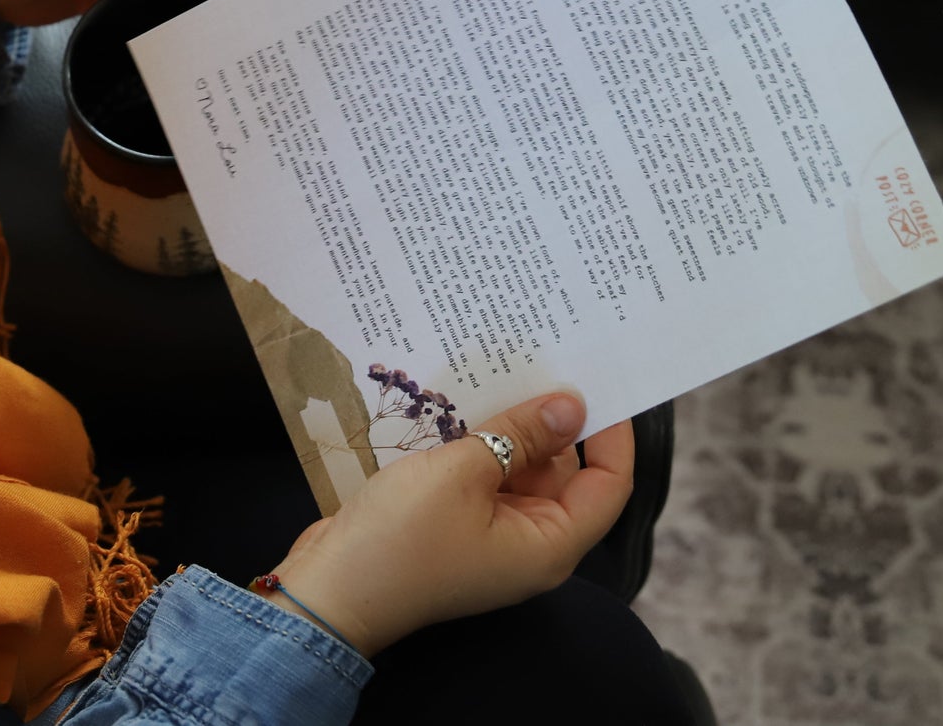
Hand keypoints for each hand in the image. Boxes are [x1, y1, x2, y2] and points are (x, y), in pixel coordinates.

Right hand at [264, 393, 632, 656]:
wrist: (330, 588)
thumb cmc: (403, 537)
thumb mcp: (464, 472)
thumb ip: (521, 435)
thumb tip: (572, 405)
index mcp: (549, 544)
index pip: (609, 484)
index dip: (612, 432)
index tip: (598, 376)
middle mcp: (530, 541)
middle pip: (565, 471)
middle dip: (553, 417)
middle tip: (541, 353)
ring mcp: (492, 533)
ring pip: (520, 466)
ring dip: (509, 423)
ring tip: (499, 362)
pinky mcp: (458, 522)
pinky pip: (485, 474)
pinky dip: (479, 439)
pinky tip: (461, 397)